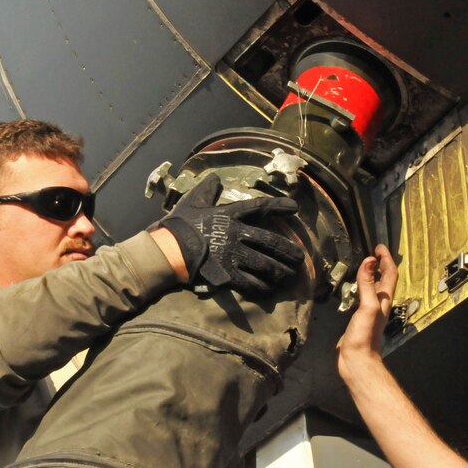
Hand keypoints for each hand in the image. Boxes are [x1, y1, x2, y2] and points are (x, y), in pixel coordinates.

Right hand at [158, 174, 304, 295]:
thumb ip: (207, 190)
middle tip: (300, 258)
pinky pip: (251, 284)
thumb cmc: (179, 225)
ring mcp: (234, 256)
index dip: (279, 207)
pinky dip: (263, 287)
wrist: (167, 250)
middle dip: (288, 251)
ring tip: (290, 276)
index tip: (295, 208)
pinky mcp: (228, 275)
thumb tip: (215, 178)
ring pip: (266, 266)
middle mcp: (237, 235)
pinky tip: (270, 290)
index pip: (260, 207)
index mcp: (230, 215)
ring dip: (281, 272)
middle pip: (271, 242)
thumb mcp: (193, 201)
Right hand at [337, 244, 397, 374]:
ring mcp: (370, 311)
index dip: (386, 259)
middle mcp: (379, 304)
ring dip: (372, 274)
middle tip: (374, 252)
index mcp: (384, 300)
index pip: (390, 274)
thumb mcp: (367, 307)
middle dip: (381, 264)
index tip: (379, 246)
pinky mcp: (360, 318)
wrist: (356, 361)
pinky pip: (363, 297)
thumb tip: (370, 260)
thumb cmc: (364, 337)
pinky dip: (361, 287)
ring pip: (374, 288)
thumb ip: (368, 285)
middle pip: (384, 280)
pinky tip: (354, 288)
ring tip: (365, 264)